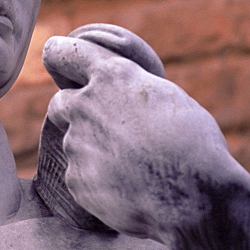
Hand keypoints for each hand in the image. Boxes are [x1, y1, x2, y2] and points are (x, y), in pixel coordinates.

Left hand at [43, 25, 231, 241]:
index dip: (59, 55)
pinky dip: (97, 181)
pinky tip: (127, 188)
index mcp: (112, 77)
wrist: (194, 195)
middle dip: (75, 112)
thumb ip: (132, 92)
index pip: (63, 54)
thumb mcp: (168, 99)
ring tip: (132, 166)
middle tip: (105, 129)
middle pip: (61, 103)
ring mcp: (76, 144)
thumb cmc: (194, 144)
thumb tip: (122, 96)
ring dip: (94, 151)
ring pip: (74, 143)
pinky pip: (80, 176)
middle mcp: (85, 105)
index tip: (55, 55)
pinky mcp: (75, 179)